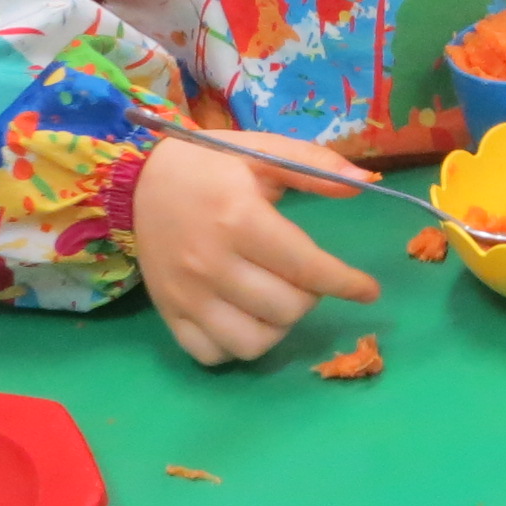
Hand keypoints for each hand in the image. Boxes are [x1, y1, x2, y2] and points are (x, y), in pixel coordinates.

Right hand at [131, 130, 381, 364]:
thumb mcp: (262, 150)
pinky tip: (245, 319)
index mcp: (239, 220)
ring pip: (252, 342)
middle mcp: (211, 263)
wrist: (137, 179)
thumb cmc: (210, 165)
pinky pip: (211, 354)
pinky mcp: (167, 312)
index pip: (308, 268)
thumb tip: (365, 183)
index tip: (368, 290)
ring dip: (278, 327)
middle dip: (311, 297)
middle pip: (286, 309)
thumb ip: (314, 166)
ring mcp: (186, 294)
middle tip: (306, 277)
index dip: (347, 283)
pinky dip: (236, 346)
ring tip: (278, 300)